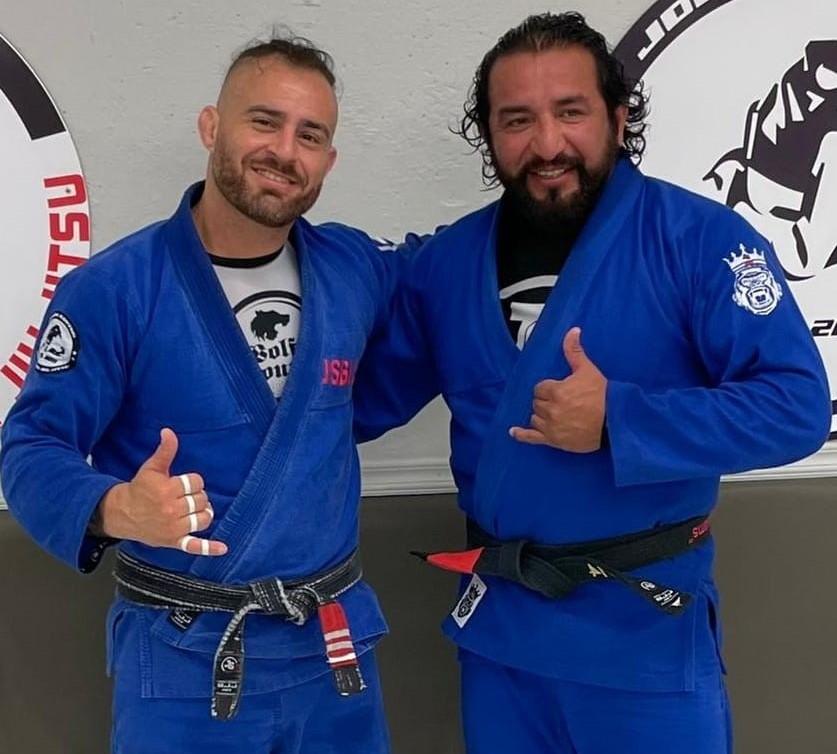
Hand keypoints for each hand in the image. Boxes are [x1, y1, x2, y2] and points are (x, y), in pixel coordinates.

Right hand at [96, 428, 227, 555]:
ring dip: (204, 513)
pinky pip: (193, 546)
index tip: (183, 484)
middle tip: (185, 497)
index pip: (195, 483)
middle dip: (197, 496)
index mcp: (166, 490)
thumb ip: (165, 451)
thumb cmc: (140, 489)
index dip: (193, 482)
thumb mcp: (151, 468)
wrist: (122, 514)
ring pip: (202, 519)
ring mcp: (173, 528)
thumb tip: (169, 432)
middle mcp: (171, 510)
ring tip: (197, 509)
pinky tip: (223, 549)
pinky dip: (209, 548)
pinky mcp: (174, 541)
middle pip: (201, 500)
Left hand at [509, 327, 605, 452]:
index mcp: (557, 391)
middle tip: (560, 402)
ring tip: (554, 414)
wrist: (615, 421)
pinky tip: (513, 432)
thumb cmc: (603, 397)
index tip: (557, 390)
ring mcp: (551, 426)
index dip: (548, 388)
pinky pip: (531, 437)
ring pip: (535, 417)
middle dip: (545, 401)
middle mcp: (551, 409)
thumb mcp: (588, 370)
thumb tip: (572, 331)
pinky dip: (521, 434)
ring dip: (541, 415)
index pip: (540, 388)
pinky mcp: (553, 440)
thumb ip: (575, 351)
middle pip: (537, 402)